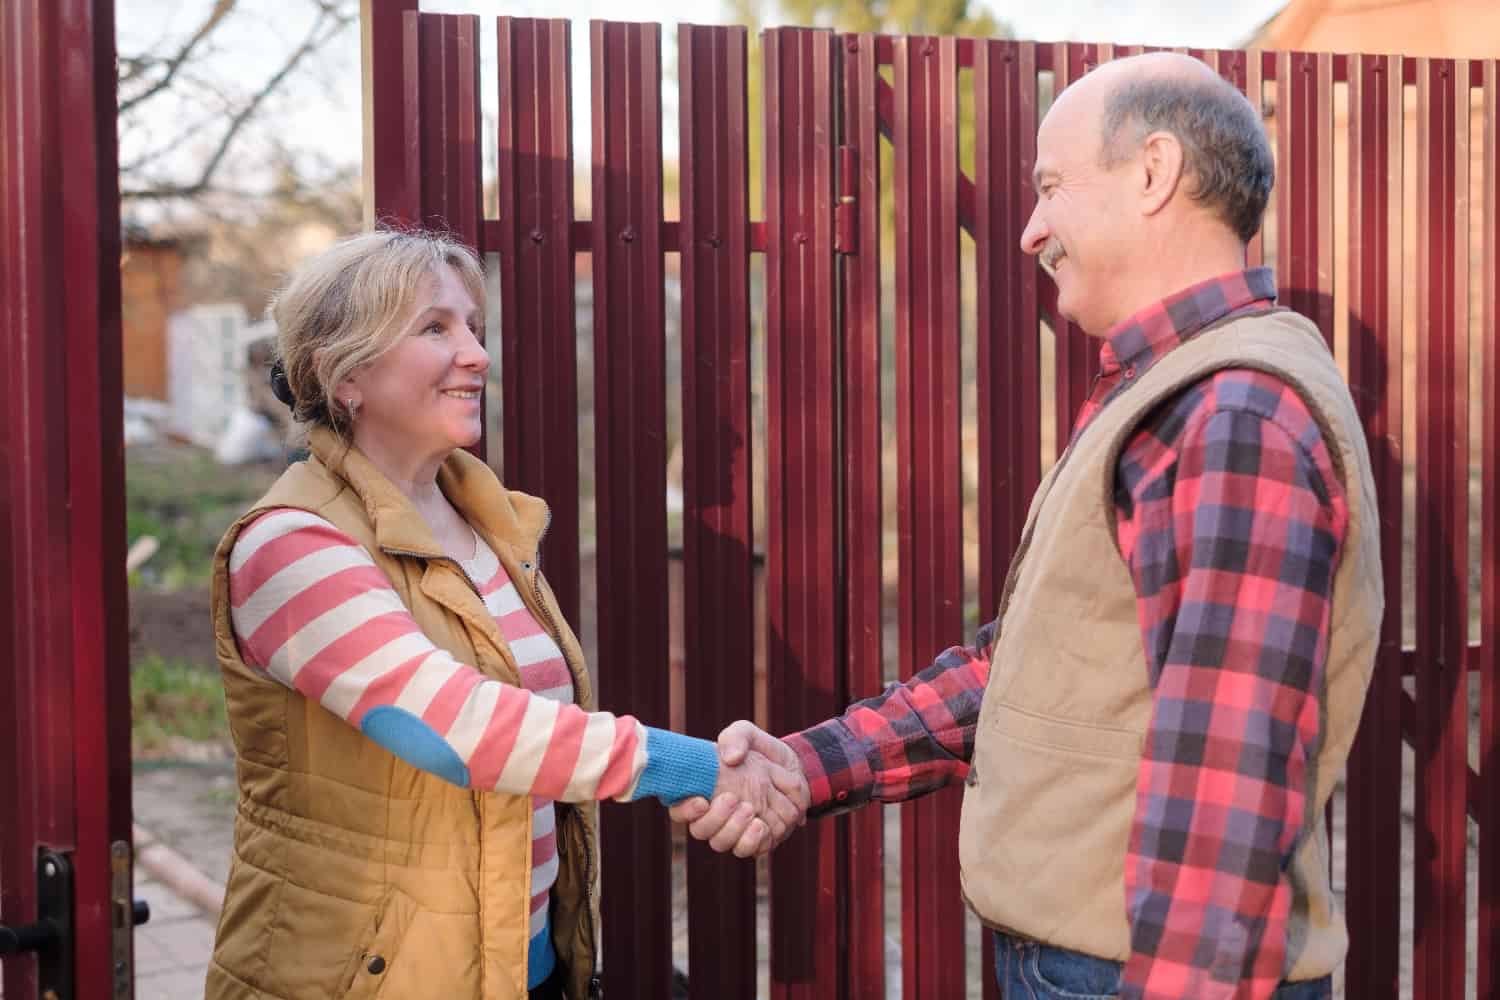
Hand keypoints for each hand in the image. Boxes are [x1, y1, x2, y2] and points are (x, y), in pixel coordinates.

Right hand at [669, 721, 809, 857]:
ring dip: (734, 830)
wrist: (796, 769)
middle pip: (701, 831)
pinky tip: (761, 824)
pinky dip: (753, 840)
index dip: (685, 810)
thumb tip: (730, 759)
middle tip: (733, 799)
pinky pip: (749, 851)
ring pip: (722, 844)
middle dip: (715, 819)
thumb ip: (736, 737)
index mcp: (703, 791)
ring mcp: (735, 829)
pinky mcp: (757, 840)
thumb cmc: (762, 752)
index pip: (680, 809)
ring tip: (750, 810)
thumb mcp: (747, 733)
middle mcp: (714, 815)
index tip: (701, 800)